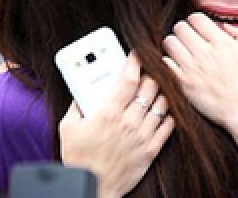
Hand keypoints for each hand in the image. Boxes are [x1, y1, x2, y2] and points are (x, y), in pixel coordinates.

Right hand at [59, 53, 172, 197]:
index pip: (129, 78)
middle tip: (145, 72)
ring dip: (160, 92)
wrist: (93, 188)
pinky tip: (161, 111)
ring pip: (162, 102)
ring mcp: (142, 135)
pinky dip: (167, 114)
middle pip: (150, 86)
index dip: (135, 62)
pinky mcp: (151, 149)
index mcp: (108, 113)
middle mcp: (128, 121)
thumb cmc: (79, 160)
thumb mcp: (69, 128)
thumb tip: (82, 89)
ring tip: (154, 90)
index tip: (136, 54)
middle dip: (149, 74)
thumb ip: (77, 105)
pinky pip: (168, 124)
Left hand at [163, 13, 237, 132]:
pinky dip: (169, 61)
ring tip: (181, 50)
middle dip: (183, 29)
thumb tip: (226, 27)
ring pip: (169, 43)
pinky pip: (166, 63)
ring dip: (174, 44)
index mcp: (222, 42)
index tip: (197, 27)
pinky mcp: (184, 83)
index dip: (195, 20)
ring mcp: (193, 68)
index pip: (196, 18)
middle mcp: (205, 52)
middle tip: (187, 37)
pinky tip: (178, 65)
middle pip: (179, 27)